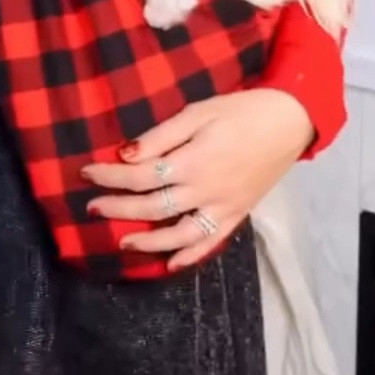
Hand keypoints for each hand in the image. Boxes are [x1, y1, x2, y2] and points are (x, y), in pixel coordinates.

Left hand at [82, 88, 312, 271]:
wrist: (288, 122)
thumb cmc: (240, 111)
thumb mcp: (197, 112)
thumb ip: (161, 136)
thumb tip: (127, 155)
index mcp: (193, 162)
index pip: (141, 176)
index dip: (111, 176)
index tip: (87, 173)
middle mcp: (205, 191)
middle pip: (153, 207)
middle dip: (119, 209)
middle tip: (93, 208)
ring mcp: (223, 207)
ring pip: (179, 234)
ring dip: (149, 242)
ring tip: (123, 242)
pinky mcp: (237, 215)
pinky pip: (211, 241)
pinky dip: (190, 256)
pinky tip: (171, 263)